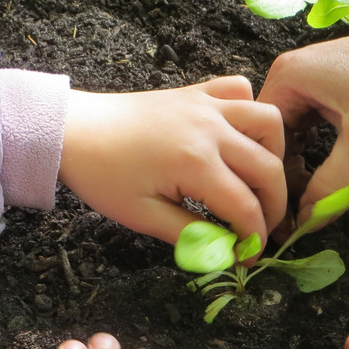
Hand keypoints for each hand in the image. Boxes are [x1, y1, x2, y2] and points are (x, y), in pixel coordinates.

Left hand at [58, 77, 285, 259]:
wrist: (73, 130)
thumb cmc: (102, 175)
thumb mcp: (144, 217)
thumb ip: (192, 236)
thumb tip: (226, 253)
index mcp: (196, 163)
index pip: (246, 207)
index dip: (253, 239)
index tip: (248, 257)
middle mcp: (211, 129)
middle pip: (269, 169)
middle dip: (274, 206)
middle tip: (259, 229)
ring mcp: (207, 105)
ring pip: (269, 123)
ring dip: (274, 156)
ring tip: (257, 182)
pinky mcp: (198, 92)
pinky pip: (241, 91)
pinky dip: (250, 112)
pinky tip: (238, 137)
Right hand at [259, 16, 348, 229]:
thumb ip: (331, 188)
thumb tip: (304, 225)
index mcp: (289, 78)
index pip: (259, 142)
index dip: (269, 184)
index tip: (282, 221)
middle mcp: (299, 78)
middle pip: (276, 142)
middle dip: (288, 180)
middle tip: (300, 220)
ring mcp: (324, 86)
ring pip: (302, 141)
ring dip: (309, 172)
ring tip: (316, 206)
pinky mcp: (348, 96)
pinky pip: (324, 135)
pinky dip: (328, 160)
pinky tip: (338, 181)